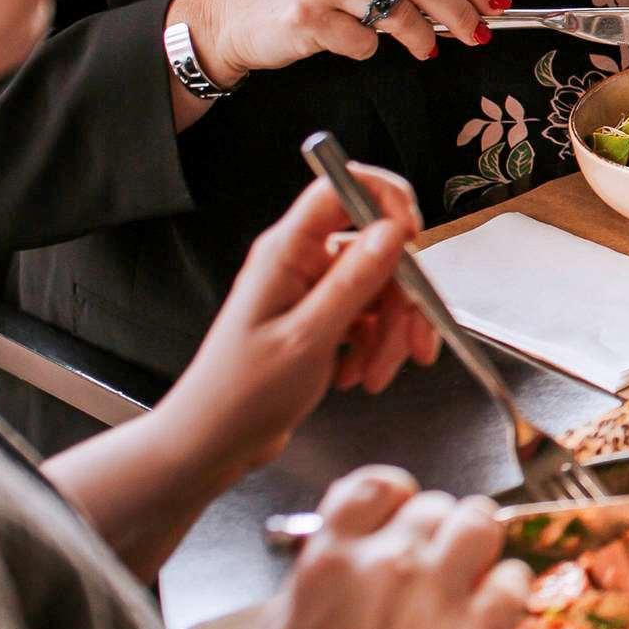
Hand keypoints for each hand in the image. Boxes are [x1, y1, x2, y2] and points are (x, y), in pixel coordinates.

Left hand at [163, 169, 441, 471]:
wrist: (214, 440)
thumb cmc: (242, 393)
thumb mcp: (307, 338)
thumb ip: (353, 281)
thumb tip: (393, 231)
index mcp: (286, 251)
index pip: (342, 187)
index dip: (387, 201)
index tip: (414, 239)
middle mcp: (300, 261)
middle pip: (376, 250)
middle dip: (402, 299)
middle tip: (411, 346)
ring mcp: (310, 289)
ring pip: (379, 288)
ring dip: (390, 333)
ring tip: (376, 375)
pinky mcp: (319, 317)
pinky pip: (369, 315)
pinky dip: (375, 346)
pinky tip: (358, 375)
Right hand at [187, 0, 505, 85]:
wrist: (233, 16)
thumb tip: (459, 6)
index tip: (497, 3)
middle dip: (461, 12)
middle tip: (479, 35)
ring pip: (399, 12)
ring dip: (423, 37)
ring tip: (426, 49)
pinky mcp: (306, 15)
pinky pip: (361, 42)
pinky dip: (368, 51)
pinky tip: (355, 46)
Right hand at [205, 469, 527, 628]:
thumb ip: (315, 579)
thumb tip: (340, 548)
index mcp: (329, 560)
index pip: (373, 484)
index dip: (394, 494)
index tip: (402, 509)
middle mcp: (388, 563)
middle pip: (434, 505)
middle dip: (436, 529)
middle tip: (436, 561)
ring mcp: (440, 592)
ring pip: (483, 520)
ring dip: (479, 541)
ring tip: (473, 570)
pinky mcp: (485, 627)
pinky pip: (515, 575)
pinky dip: (507, 588)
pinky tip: (492, 611)